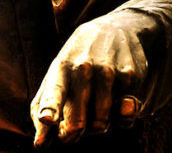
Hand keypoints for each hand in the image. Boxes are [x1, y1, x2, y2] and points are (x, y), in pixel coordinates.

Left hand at [30, 17, 149, 146]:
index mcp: (61, 67)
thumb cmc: (78, 60)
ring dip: (97, 125)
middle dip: (74, 134)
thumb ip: (43, 105)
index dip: (51, 107)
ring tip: (94, 108)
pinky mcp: (131, 77)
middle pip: (78, 122)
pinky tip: (116, 100)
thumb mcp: (57, 73)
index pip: (55, 90)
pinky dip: (119, 118)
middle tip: (72, 130)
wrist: (116, 29)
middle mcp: (84, 68)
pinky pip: (125, 117)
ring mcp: (109, 72)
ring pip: (102, 124)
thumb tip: (39, 144)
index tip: (47, 118)